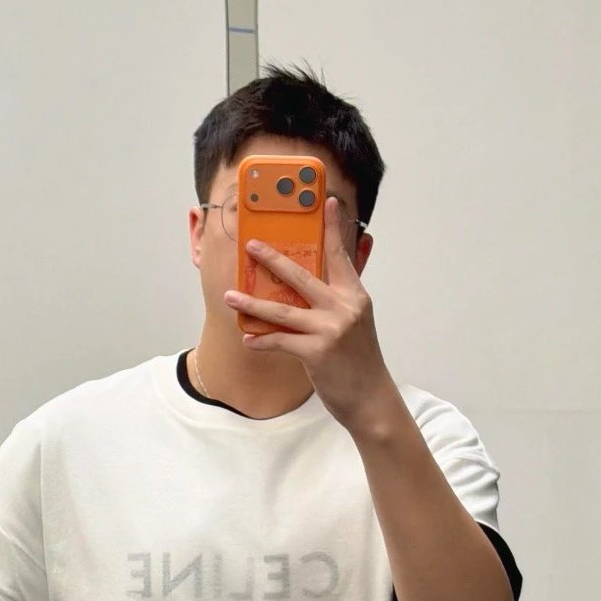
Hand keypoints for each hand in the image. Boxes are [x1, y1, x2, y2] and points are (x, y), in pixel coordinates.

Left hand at [224, 195, 397, 433]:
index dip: (332, 228)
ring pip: (281, 310)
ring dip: (251, 303)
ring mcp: (330, 329)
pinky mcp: (316, 352)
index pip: (340, 255)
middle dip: (272, 259)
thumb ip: (341, 298)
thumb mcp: (357, 323)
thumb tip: (321, 281)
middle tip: (251, 246)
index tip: (325, 202)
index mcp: (355, 296)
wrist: (370, 398)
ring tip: (229, 296)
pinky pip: (280, 340)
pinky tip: (247, 338)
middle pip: (301, 276)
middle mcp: (344, 308)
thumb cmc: (359, 360)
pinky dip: (261, 340)